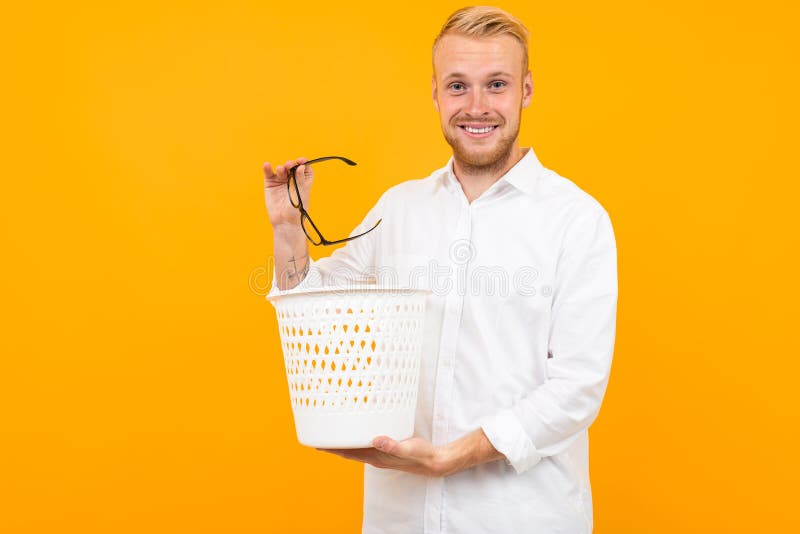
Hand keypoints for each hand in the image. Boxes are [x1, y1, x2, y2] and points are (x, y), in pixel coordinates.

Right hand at [262, 157, 313, 231]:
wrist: (285, 222)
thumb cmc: (297, 210)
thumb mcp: (302, 193)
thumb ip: (301, 180)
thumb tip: (301, 166)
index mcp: (303, 181)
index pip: (304, 168)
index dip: (303, 162)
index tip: (300, 161)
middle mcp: (292, 180)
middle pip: (292, 166)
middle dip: (291, 164)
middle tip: (289, 166)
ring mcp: (281, 181)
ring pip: (281, 169)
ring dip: (281, 167)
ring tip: (281, 170)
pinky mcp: (270, 184)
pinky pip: (268, 174)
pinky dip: (267, 168)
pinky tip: (267, 165)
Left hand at [319, 436, 450, 476]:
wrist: (434, 461)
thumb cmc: (421, 455)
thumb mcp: (408, 448)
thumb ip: (393, 446)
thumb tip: (376, 440)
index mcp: (375, 457)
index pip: (348, 452)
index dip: (332, 448)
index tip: (316, 443)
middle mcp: (374, 456)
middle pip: (348, 450)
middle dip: (334, 444)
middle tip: (320, 433)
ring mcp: (380, 453)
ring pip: (356, 447)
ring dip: (345, 441)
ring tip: (334, 431)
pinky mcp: (387, 448)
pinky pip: (367, 443)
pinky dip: (358, 437)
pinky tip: (359, 429)